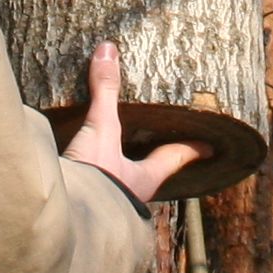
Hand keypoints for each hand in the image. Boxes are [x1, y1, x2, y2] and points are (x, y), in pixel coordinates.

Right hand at [64, 42, 196, 205]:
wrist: (61, 222)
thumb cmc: (95, 179)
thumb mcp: (100, 131)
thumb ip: (105, 92)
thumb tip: (108, 50)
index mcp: (144, 179)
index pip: (174, 158)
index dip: (192, 149)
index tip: (210, 146)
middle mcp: (129, 194)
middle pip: (150, 174)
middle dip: (154, 162)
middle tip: (162, 149)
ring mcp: (105, 203)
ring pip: (121, 184)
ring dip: (121, 171)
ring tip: (118, 156)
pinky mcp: (81, 205)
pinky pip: (92, 189)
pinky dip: (91, 177)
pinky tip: (81, 169)